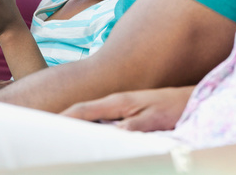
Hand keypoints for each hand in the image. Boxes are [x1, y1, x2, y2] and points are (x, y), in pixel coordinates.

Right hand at [61, 86, 195, 131]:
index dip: (63, 117)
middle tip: (50, 135)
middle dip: (65, 121)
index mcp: (117, 101)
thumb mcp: (153, 119)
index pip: (83, 109)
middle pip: (83, 112)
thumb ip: (131, 127)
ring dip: (79, 125)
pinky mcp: (127, 112)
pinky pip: (103, 121)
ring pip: (92, 117)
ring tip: (65, 137)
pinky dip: (93, 127)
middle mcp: (115, 102)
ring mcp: (120, 107)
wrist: (188, 98)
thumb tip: (109, 136)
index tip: (47, 126)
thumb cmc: (173, 106)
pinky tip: (91, 137)